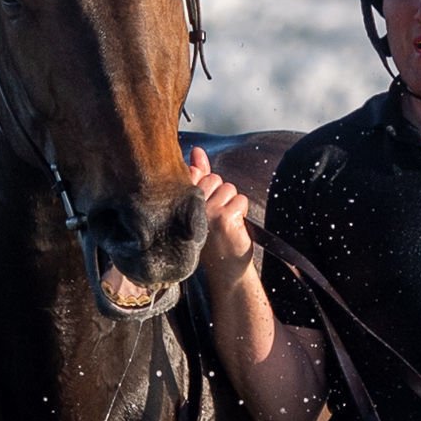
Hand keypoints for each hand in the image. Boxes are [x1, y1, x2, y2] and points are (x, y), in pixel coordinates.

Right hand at [186, 147, 256, 271]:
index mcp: (179, 203)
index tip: (205, 204)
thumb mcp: (200, 206)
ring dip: (231, 204)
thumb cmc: (211, 236)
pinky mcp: (225, 217)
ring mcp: (207, 212)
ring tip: (224, 222)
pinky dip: (241, 212)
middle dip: (220, 194)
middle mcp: (190, 207)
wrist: (225, 269)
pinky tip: (233, 227)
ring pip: (228, 188)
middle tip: (216, 217)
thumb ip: (198, 176)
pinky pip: (240, 200)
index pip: (194, 173)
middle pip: (214, 178)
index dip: (205, 186)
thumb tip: (197, 151)